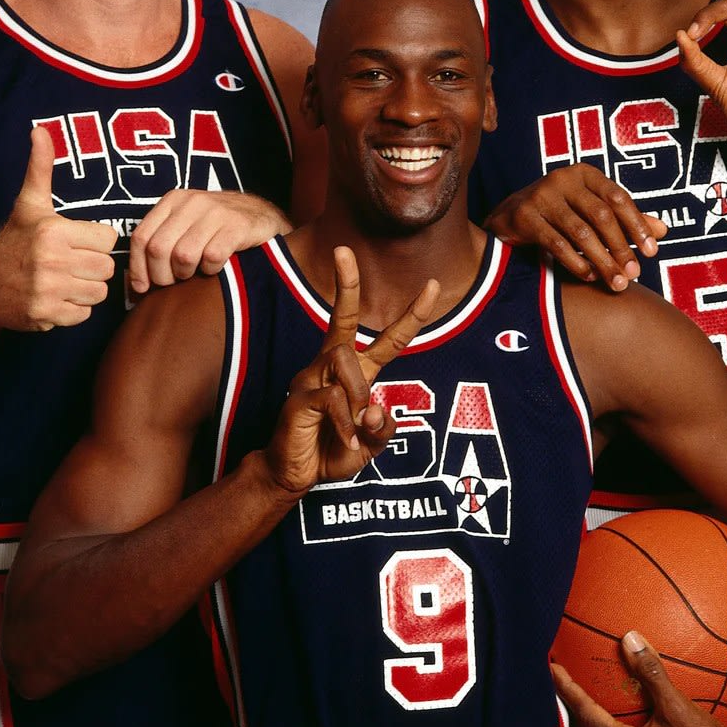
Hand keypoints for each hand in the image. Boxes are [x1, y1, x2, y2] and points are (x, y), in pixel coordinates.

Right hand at [0, 126, 117, 331]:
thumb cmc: (14, 243)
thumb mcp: (29, 205)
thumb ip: (40, 169)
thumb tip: (40, 129)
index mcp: (54, 230)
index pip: (109, 239)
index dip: (95, 241)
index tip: (75, 242)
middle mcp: (52, 260)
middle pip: (107, 267)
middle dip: (92, 267)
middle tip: (70, 264)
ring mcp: (48, 290)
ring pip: (100, 292)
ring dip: (86, 289)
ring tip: (64, 281)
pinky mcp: (46, 315)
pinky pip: (84, 314)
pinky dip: (74, 310)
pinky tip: (56, 298)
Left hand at [127, 190, 291, 291]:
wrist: (263, 217)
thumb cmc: (218, 229)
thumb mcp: (186, 226)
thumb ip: (161, 244)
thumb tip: (134, 284)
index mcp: (173, 200)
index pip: (141, 237)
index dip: (138, 268)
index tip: (143, 288)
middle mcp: (192, 202)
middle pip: (159, 249)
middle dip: (162, 276)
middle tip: (175, 283)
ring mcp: (216, 212)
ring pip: (183, 255)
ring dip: (187, 273)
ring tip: (196, 272)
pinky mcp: (237, 225)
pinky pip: (212, 257)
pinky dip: (211, 270)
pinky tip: (216, 266)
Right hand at [263, 247, 437, 494]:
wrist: (294, 475)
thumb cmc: (332, 453)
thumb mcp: (370, 446)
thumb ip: (382, 428)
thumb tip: (375, 408)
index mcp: (357, 374)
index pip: (389, 339)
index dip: (413, 315)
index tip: (433, 286)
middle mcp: (332, 367)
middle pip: (341, 319)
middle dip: (345, 284)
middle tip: (342, 251)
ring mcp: (312, 378)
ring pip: (344, 359)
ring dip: (358, 392)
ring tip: (353, 426)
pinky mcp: (298, 397)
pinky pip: (331, 398)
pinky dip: (345, 423)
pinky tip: (344, 441)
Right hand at [484, 165, 665, 288]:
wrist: (508, 216)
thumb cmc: (558, 213)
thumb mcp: (591, 211)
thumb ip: (624, 219)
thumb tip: (663, 230)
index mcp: (584, 173)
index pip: (618, 198)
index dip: (637, 225)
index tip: (652, 252)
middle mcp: (562, 179)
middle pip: (601, 216)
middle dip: (621, 247)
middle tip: (635, 274)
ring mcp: (540, 196)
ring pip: (580, 232)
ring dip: (602, 260)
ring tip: (617, 282)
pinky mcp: (523, 216)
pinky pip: (556, 243)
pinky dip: (576, 262)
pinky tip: (590, 276)